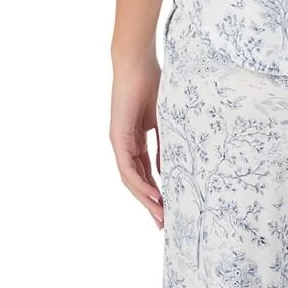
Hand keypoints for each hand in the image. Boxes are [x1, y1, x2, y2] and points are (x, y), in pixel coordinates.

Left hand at [111, 51, 163, 227]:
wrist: (138, 63)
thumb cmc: (154, 84)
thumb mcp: (166, 122)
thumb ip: (166, 146)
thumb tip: (169, 170)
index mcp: (136, 140)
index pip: (145, 173)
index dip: (156, 192)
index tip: (169, 209)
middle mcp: (125, 144)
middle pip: (136, 182)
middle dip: (151, 204)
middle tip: (164, 223)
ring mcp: (119, 142)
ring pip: (130, 180)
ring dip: (146, 200)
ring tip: (161, 216)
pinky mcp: (118, 138)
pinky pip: (128, 168)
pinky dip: (141, 184)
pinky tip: (155, 196)